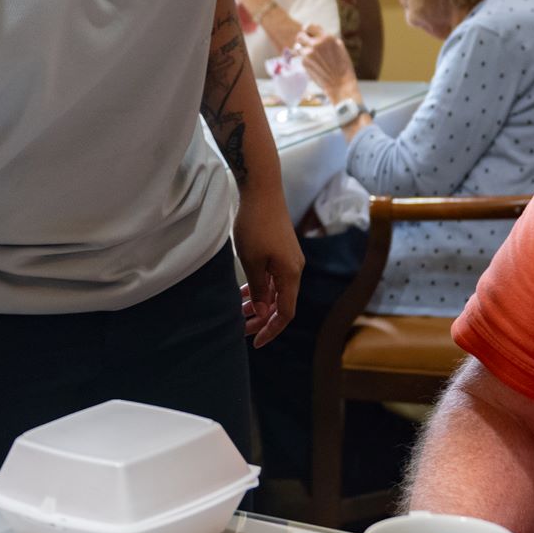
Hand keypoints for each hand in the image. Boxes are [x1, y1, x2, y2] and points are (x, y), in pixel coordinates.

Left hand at [235, 193, 304, 348]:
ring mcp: (288, 259)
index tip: (254, 342)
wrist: (262, 190)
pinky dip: (260, 288)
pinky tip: (244, 292)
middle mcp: (294, 269)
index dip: (271, 330)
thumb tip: (262, 311)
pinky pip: (273, 278)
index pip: (285, 313)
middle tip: (241, 330)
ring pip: (276, 291)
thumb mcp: (252, 261)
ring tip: (239, 313)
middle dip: (262, 320)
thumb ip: (258, 289)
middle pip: (281, 304)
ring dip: (259, 304)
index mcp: (290, 275)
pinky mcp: (281, 250)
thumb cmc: (255, 225)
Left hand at [291, 26, 359, 103]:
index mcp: (327, 38)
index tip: (308, 33)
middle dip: (302, 39)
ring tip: (311, 56)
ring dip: (302, 50)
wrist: (340, 84)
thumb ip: (328, 39)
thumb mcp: (340, 47)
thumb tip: (317, 33)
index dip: (307, 30)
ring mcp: (308, 53)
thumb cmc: (342, 66)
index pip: (309, 26)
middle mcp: (316, 44)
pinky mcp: (304, 63)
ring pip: (297, 47)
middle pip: (300, 35)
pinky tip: (314, 65)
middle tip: (306, 44)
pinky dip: (304, 59)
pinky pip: (300, 57)